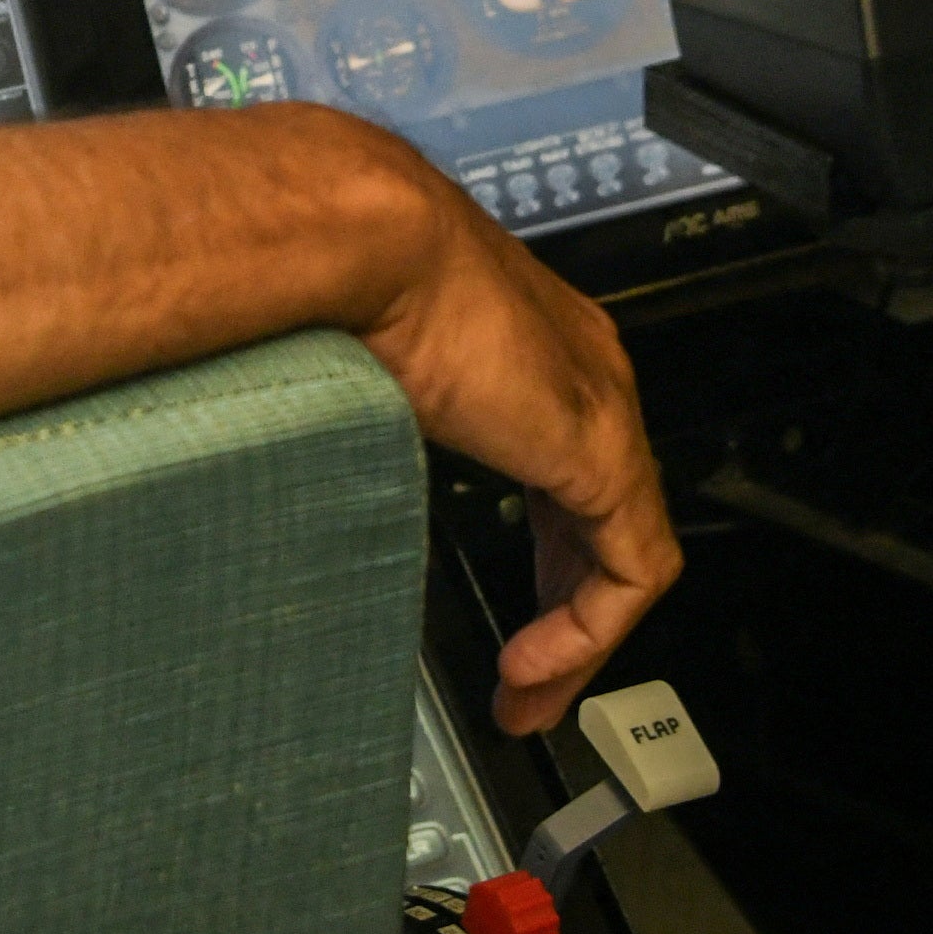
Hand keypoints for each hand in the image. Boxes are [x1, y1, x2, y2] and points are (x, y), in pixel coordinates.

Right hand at [338, 142, 679, 731]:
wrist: (366, 236)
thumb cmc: (341, 272)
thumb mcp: (354, 373)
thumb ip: (360, 424)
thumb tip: (303, 463)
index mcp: (522, 348)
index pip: (561, 470)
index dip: (538, 552)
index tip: (501, 611)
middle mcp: (578, 375)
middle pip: (599, 519)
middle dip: (564, 609)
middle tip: (525, 677)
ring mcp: (599, 412)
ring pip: (622, 555)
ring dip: (579, 639)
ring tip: (530, 697)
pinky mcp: (604, 450)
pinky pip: (629, 570)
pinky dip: (586, 630)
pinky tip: (534, 665)